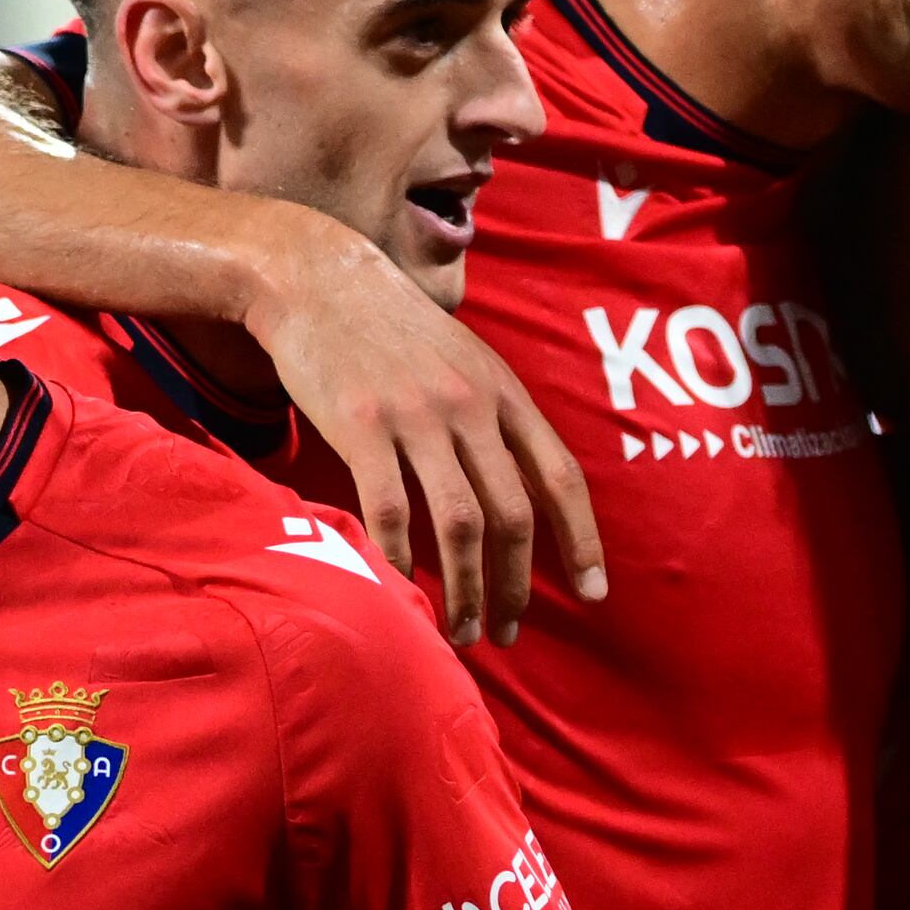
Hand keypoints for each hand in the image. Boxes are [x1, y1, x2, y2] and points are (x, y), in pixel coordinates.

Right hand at [247, 223, 606, 645]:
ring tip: (461, 631)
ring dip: (465, 588)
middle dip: (516, 586)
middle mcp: (470, 405)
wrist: (316, 277)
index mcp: (502, 392)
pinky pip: (390, 510)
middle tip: (506, 632)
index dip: (583, 539)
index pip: (560, 476)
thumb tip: (521, 491)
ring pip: (459, 523)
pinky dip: (399, 559)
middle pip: (514, 514)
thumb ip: (494, 416)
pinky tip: (400, 589)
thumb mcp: (463, 358)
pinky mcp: (361, 425)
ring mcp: (417, 415)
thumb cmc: (391, 328)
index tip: (593, 592)